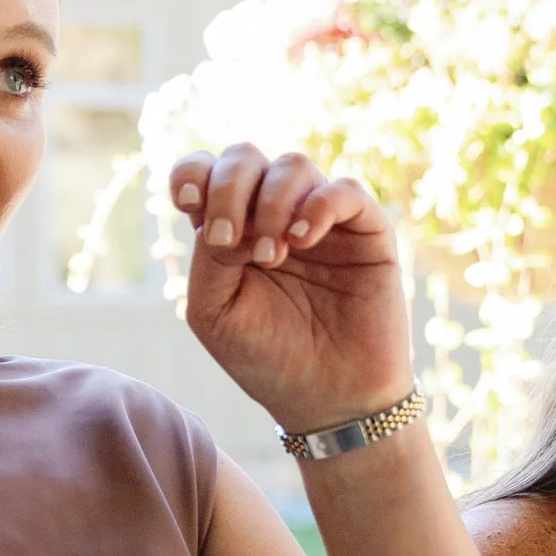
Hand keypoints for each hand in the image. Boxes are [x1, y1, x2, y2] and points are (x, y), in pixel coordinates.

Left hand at [169, 146, 413, 433]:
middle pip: (245, 156)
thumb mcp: (213, 312)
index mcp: (231, 228)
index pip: (205, 171)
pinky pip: (347, 188)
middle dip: (229, 187)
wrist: (328, 399)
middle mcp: (274, 214)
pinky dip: (319, 204)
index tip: (188, 204)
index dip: (193, 173)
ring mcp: (321, 219)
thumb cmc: (265, 357)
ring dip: (271, 203)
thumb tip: (234, 216)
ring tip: (272, 255)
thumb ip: (208, 256)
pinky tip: (304, 240)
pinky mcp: (367, 231)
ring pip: (293, 164)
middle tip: (228, 241)